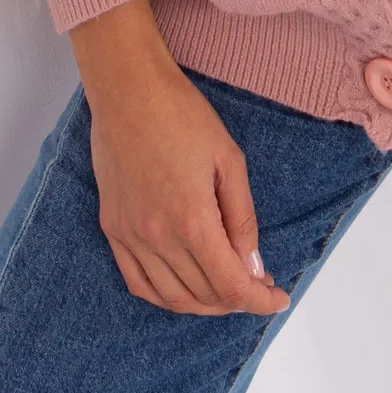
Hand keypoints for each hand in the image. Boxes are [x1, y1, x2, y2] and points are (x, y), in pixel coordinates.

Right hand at [70, 2, 290, 316]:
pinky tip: (184, 288)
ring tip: (226, 289)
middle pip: (205, 295)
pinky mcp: (112, 228)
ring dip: (205, 304)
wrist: (127, 88)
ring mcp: (129, 236)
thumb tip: (253, 266)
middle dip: (238, 299)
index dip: (260, 300)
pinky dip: (165, 296)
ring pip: (172, 298)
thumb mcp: (229, 160)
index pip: (231, 286)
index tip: (278, 297)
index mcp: (192, 220)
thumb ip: (242, 219)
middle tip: (258, 282)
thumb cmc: (181, 114)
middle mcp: (158, 237)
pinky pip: (138, 283)